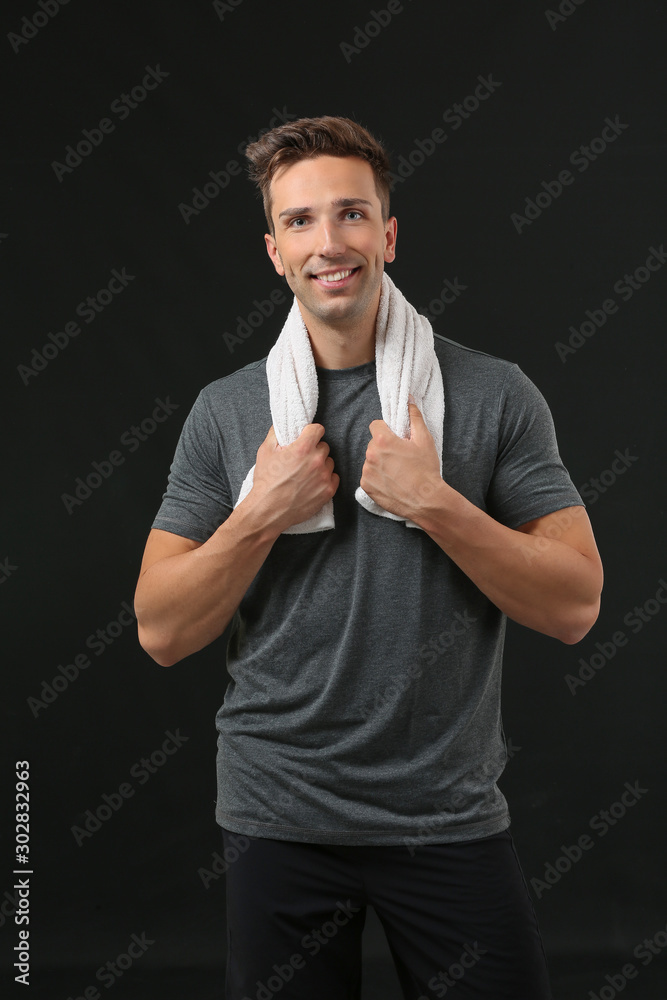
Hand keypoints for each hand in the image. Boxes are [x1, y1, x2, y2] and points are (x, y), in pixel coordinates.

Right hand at [252, 422, 339, 531]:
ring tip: (307, 473)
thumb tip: (282, 426)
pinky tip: (313, 483)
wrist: (268, 510)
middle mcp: (317, 461)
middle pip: (324, 446)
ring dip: (321, 465)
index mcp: (303, 448)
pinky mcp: (328, 491)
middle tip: (303, 459)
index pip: (318, 429)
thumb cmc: (266, 482)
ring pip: (329, 462)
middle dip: (314, 450)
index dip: (311, 432)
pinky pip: (334, 478)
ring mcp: (324, 477)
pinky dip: (326, 479)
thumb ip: (276, 434)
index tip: (307, 437)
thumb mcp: (265, 452)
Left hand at [360, 402, 443, 520]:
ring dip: (380, 464)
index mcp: (383, 441)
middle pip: (373, 444)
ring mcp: (367, 472)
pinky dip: (377, 479)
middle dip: (384, 448)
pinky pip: (368, 477)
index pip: (375, 426)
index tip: (395, 438)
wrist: (426, 501)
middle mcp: (371, 455)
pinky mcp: (366, 487)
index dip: (386, 430)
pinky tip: (392, 483)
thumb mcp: (424, 440)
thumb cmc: (426, 470)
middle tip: (400, 458)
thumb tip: (408, 400)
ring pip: (371, 461)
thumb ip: (414, 417)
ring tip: (397, 472)